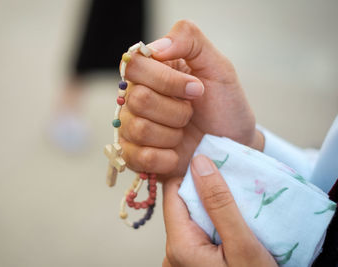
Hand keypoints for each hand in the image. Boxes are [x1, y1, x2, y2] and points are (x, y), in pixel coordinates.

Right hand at [119, 20, 263, 179]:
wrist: (232, 144)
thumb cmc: (223, 105)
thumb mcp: (218, 67)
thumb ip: (190, 40)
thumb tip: (156, 48)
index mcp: (151, 72)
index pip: (135, 66)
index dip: (166, 80)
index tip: (195, 89)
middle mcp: (134, 97)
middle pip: (138, 99)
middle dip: (176, 110)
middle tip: (191, 113)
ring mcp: (131, 128)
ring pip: (139, 129)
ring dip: (173, 134)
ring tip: (184, 133)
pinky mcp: (134, 156)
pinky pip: (140, 157)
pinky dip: (166, 157)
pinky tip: (176, 153)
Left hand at [162, 154, 275, 266]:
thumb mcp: (243, 245)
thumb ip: (220, 204)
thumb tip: (200, 163)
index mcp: (178, 246)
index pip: (173, 193)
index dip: (192, 176)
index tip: (214, 167)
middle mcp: (172, 254)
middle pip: (182, 206)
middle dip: (206, 194)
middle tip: (231, 188)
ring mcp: (181, 260)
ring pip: (191, 220)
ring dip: (212, 211)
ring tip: (235, 207)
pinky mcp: (191, 264)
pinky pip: (197, 234)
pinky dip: (213, 226)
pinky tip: (231, 227)